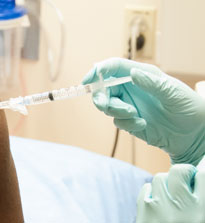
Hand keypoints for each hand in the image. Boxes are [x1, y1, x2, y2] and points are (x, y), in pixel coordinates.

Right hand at [83, 58, 204, 165]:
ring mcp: (129, 104)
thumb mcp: (173, 93)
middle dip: (101, 96)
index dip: (98, 71)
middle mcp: (131, 88)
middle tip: (105, 105)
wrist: (193, 134)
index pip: (114, 67)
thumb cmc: (189, 107)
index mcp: (141, 75)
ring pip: (107, 105)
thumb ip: (152, 83)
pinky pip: (117, 121)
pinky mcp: (129, 120)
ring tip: (135, 115)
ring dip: (117, 111)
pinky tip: (142, 124)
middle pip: (104, 87)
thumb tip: (132, 73)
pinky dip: (127, 123)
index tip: (88, 80)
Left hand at [136, 156, 204, 222]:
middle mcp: (181, 211)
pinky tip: (158, 205)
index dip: (202, 166)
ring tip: (170, 198)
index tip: (200, 164)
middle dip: (182, 172)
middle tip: (184, 181)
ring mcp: (159, 210)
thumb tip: (198, 176)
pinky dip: (152, 193)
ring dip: (165, 183)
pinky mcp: (143, 212)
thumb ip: (201, 199)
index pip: (204, 175)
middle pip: (179, 170)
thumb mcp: (201, 217)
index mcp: (201, 213)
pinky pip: (147, 188)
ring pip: (160, 177)